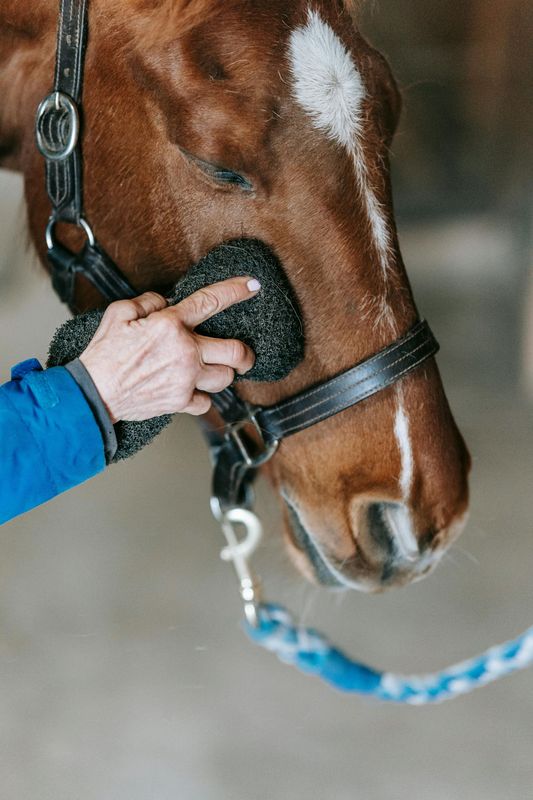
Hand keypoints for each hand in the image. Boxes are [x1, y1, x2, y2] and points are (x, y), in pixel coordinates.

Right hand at [79, 277, 259, 421]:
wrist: (94, 392)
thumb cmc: (104, 354)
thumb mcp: (119, 313)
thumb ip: (147, 302)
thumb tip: (166, 303)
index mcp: (170, 325)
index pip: (211, 301)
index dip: (236, 291)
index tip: (253, 286)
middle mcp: (185, 352)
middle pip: (236, 352)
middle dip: (246, 354)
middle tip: (244, 355)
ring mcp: (186, 379)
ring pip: (226, 378)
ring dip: (223, 374)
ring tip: (212, 371)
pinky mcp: (181, 402)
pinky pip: (206, 402)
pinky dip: (202, 397)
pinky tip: (192, 391)